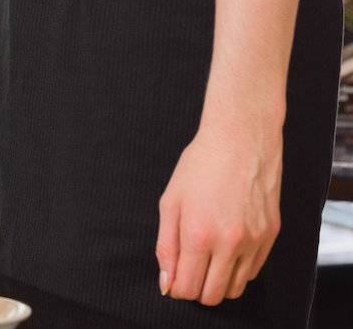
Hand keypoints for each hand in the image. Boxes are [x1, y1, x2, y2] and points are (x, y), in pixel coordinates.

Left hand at [156, 117, 282, 305]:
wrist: (240, 141)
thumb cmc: (199, 167)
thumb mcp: (170, 202)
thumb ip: (166, 246)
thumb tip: (167, 283)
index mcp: (198, 234)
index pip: (187, 288)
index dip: (176, 289)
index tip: (173, 279)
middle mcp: (229, 243)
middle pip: (212, 295)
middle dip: (196, 290)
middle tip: (189, 270)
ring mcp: (254, 241)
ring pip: (236, 288)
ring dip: (218, 283)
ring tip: (207, 260)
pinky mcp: (270, 236)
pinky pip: (254, 272)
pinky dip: (238, 270)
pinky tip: (226, 250)